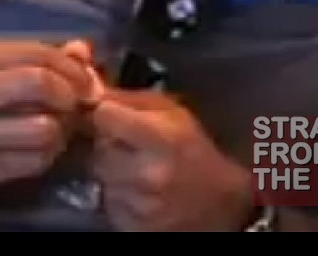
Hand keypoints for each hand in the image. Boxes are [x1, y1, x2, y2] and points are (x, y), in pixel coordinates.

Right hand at [0, 38, 103, 204]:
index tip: (84, 75)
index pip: (30, 53)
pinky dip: (47, 154)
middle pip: (39, 84)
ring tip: (60, 124)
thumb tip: (80, 51)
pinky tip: (42, 146)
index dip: (69, 64)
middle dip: (72, 91)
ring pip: (42, 129)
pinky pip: (31, 163)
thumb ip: (15, 58)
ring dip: (63, 127)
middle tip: (79, 99)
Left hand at [91, 88, 253, 230]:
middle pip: (99, 148)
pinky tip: (138, 191)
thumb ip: (130, 98)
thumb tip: (94, 90)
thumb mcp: (172, 112)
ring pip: (101, 176)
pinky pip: (109, 201)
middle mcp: (148, 174)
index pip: (103, 115)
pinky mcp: (133, 226)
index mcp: (159, 139)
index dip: (107, 114)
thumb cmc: (194, 149)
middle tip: (128, 147)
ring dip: (112, 171)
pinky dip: (118, 195)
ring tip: (135, 169)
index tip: (114, 117)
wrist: (223, 204)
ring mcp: (140, 204)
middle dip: (109, 144)